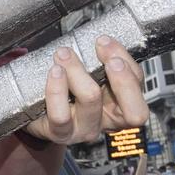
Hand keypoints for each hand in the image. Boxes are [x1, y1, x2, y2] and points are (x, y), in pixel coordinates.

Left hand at [22, 36, 149, 146]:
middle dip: (123, 78)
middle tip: (102, 51)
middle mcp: (108, 121)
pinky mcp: (61, 133)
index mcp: (122, 104)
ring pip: (91, 99)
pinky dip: (56, 89)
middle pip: (134, 112)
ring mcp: (86, 129)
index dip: (128, 64)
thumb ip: (101, 61)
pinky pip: (61, 114)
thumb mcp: (90, 75)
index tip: (107, 43)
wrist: (36, 111)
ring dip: (77, 70)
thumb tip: (104, 40)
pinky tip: (54, 72)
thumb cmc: (68, 90)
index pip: (138, 85)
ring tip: (64, 55)